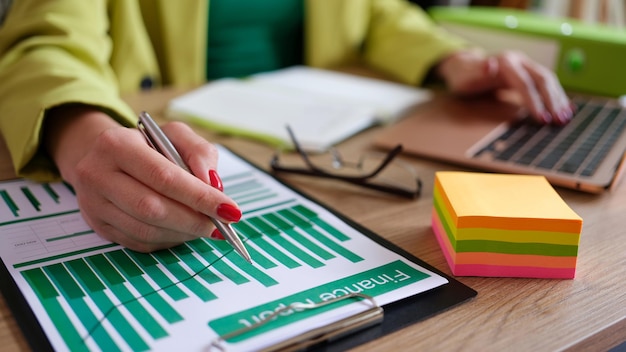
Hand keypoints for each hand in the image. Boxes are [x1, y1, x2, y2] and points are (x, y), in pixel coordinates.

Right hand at [44, 106, 240, 251]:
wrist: (104, 157)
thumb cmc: (146, 145)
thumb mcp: (174, 135)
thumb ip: (199, 152)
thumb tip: (213, 184)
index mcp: (116, 144)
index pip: (164, 177)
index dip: (199, 197)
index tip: (229, 209)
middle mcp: (98, 174)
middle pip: (153, 208)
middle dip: (194, 220)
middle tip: (221, 224)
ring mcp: (94, 204)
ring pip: (146, 230)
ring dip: (183, 233)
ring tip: (206, 227)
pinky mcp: (98, 225)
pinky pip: (139, 241)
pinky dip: (168, 240)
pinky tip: (184, 231)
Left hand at [436, 50, 573, 124]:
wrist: (464, 67)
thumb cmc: (463, 76)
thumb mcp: (464, 76)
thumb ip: (477, 73)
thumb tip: (489, 65)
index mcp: (505, 62)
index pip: (524, 83)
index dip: (534, 101)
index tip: (542, 119)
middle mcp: (519, 61)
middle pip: (541, 79)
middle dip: (552, 101)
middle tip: (558, 121)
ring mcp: (525, 65)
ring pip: (547, 80)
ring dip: (558, 99)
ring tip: (565, 118)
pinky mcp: (528, 73)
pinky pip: (546, 83)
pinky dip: (556, 95)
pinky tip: (565, 108)